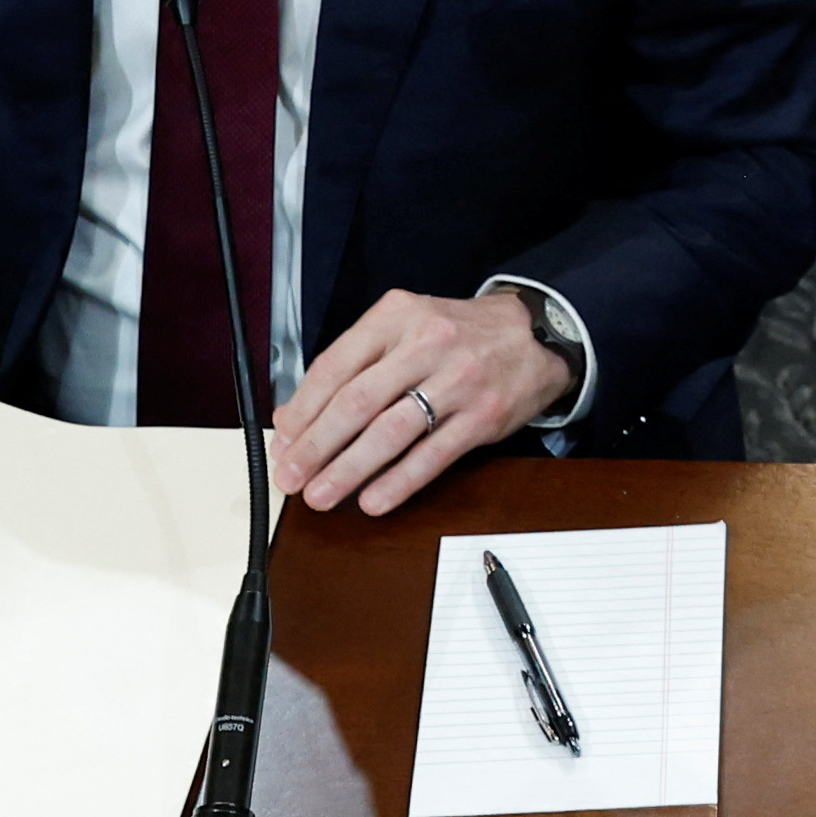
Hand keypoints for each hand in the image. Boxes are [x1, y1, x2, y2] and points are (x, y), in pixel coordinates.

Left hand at [273, 284, 571, 514]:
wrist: (533, 334)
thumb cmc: (458, 335)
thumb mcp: (402, 329)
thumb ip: (351, 366)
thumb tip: (293, 417)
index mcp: (396, 316)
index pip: (335, 367)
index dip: (303, 412)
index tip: (282, 444)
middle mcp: (426, 343)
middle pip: (357, 402)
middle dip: (316, 447)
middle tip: (291, 477)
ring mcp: (457, 381)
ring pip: (390, 432)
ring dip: (348, 470)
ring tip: (321, 495)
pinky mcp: (482, 416)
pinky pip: (432, 456)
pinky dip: (398, 482)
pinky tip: (373, 500)